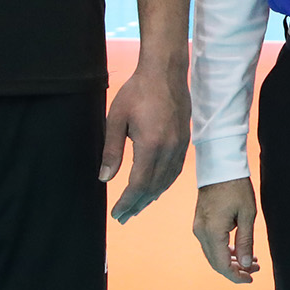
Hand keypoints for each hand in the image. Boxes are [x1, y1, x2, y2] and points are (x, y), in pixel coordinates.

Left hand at [99, 60, 189, 222]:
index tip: (116, 213)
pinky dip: (164, 184)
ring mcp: (180, 146)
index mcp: (151, 145)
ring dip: (151, 197)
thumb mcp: (116, 119)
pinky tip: (155, 188)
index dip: (127, 202)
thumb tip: (104, 178)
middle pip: (153, 187)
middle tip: (123, 217)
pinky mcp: (185, 141)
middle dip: (137, 205)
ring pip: (166, 181)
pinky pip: (175, 171)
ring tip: (137, 207)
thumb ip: (112, 151)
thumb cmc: (137, 92)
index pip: (138, 184)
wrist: (165, 72)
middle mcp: (169, 150)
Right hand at [192, 177, 259, 282]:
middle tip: (255, 270)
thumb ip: (246, 241)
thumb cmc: (236, 187)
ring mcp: (198, 227)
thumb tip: (246, 265)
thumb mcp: (247, 215)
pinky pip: (211, 243)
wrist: (220, 166)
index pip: (222, 264)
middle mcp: (201, 232)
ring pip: (213, 254)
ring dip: (231, 260)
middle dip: (236, 269)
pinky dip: (224, 250)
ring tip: (252, 260)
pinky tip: (239, 250)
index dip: (236, 276)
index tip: (251, 279)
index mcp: (213, 232)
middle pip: (216, 262)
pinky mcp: (200, 222)